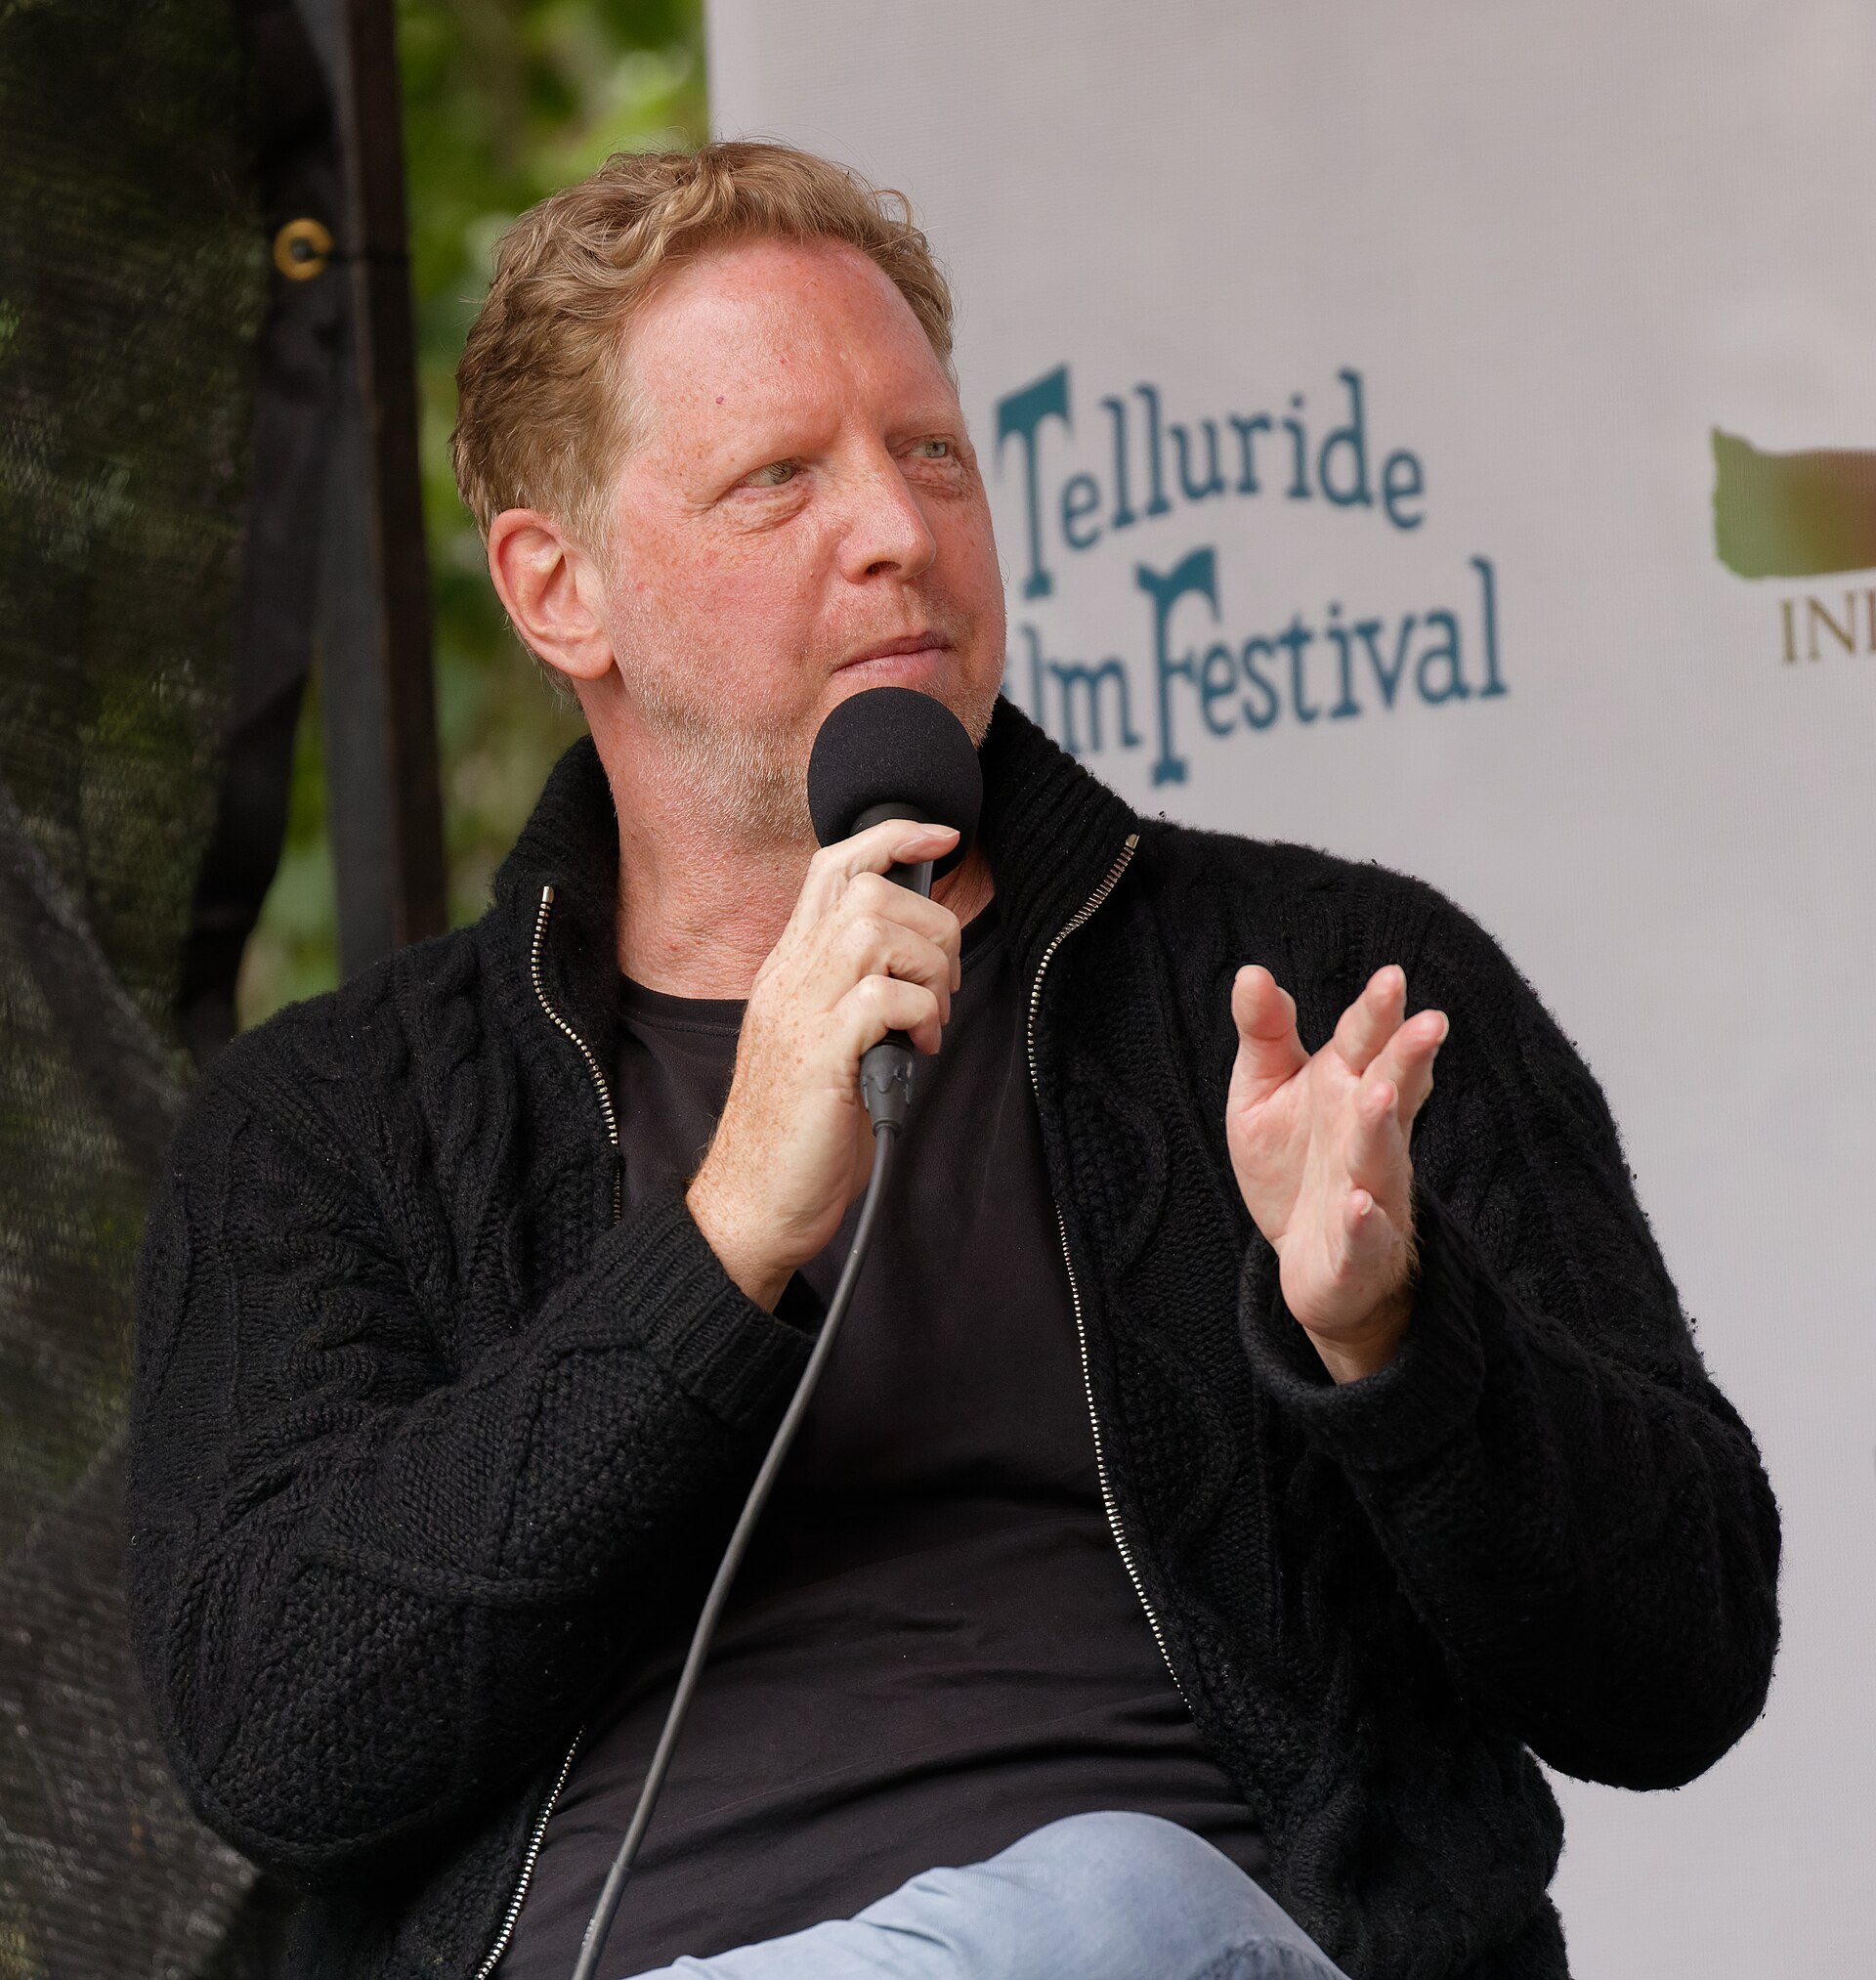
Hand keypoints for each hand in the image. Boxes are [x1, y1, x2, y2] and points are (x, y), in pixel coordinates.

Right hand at [686, 819, 961, 1309]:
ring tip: (928, 1019)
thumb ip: (859, 993)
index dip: (892, 835)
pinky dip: (917, 1013)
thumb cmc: (802, 1129)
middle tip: (942, 986)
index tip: (944, 837)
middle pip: (869, 890)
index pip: (832, 867)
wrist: (753, 1202)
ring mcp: (798, 1014)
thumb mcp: (829, 1040)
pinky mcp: (818, 1058)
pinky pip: (880, 997)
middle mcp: (788, 978)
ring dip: (928, 968)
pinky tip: (916, 1049)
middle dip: (932, 925)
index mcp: (789, 967)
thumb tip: (924, 962)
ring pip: (876, 930)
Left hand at [1226, 964, 1448, 1382]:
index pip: (1365, 1042)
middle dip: (1408, 1058)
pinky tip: (1357, 1205)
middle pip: (1392, 1089)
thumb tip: (1251, 973)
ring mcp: (1370, 1189)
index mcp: (1347, 1086)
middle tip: (1428, 1023)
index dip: (1378, 1013)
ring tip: (1377, 1095)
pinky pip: (1364, 1234)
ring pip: (1382, 1156)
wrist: (1304, 1256)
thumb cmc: (1292, 1162)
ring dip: (1380, 1128)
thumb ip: (1266, 1034)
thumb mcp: (1264, 1090)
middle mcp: (1367, 1132)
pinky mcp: (1357, 1247)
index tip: (1390, 978)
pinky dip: (1363, 1221)